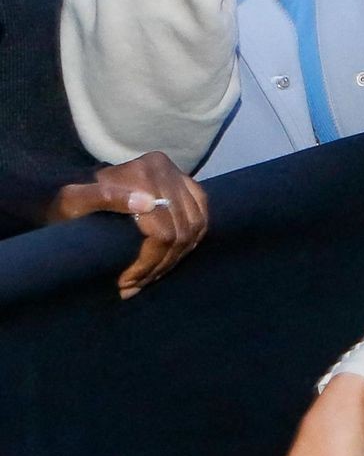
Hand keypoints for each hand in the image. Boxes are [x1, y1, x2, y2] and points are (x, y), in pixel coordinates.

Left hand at [49, 152, 207, 298]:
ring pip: (194, 227)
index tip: (127, 283)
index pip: (162, 230)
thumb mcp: (76, 200)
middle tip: (136, 285)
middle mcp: (165, 169)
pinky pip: (201, 216)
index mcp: (143, 172)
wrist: (76, 188)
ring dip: (176, 257)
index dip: (148, 262)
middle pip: (181, 232)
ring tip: (151, 275)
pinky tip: (173, 255)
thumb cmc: (70, 199)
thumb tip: (148, 204)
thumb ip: (105, 199)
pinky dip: (193, 239)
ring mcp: (178, 176)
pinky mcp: (186, 185)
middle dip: (160, 265)